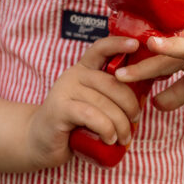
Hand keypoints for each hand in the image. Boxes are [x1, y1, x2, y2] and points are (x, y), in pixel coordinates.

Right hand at [26, 36, 142, 167]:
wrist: (40, 140)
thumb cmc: (74, 123)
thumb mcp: (94, 104)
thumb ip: (110, 95)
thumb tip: (143, 93)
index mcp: (84, 69)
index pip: (101, 48)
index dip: (118, 43)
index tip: (136, 44)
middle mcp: (74, 75)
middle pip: (112, 83)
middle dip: (130, 104)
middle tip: (135, 121)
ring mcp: (65, 90)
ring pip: (104, 103)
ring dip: (121, 124)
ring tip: (124, 137)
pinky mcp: (59, 109)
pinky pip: (91, 116)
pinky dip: (106, 129)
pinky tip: (109, 139)